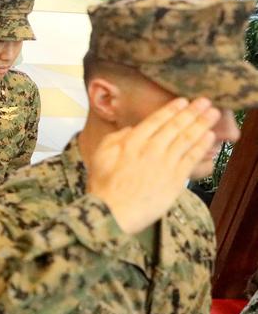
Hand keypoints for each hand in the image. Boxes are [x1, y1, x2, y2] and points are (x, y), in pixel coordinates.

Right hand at [87, 97, 219, 233]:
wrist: (114, 213)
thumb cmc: (103, 187)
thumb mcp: (100, 156)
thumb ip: (114, 138)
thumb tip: (130, 130)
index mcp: (131, 142)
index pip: (155, 120)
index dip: (171, 109)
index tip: (183, 101)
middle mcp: (151, 148)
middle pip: (175, 126)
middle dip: (192, 112)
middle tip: (205, 101)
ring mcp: (165, 163)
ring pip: (187, 139)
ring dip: (201, 124)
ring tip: (213, 114)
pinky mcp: (175, 179)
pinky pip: (192, 158)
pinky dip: (202, 146)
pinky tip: (209, 137)